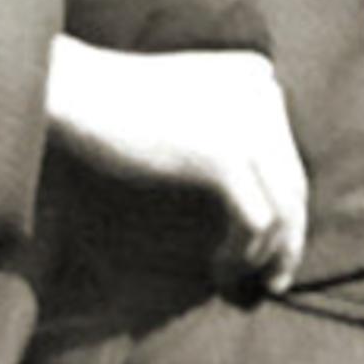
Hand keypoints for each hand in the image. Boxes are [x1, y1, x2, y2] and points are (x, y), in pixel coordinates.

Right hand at [42, 41, 302, 298]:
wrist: (70, 91)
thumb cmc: (113, 107)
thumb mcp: (188, 104)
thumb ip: (227, 128)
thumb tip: (262, 206)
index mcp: (257, 76)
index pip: (287, 153)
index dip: (285, 206)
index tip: (270, 246)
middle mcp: (263, 92)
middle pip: (293, 181)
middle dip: (287, 239)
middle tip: (272, 279)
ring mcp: (247, 122)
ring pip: (284, 207)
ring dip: (271, 256)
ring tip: (248, 286)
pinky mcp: (222, 155)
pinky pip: (256, 221)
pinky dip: (245, 255)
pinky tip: (222, 272)